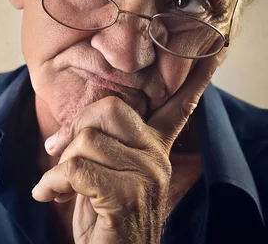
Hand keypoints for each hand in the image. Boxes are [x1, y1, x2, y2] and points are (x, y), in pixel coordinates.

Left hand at [31, 51, 224, 242]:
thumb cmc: (102, 219)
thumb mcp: (104, 175)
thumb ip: (102, 146)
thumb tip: (73, 128)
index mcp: (154, 148)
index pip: (178, 105)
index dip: (195, 78)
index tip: (217, 48)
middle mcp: (156, 158)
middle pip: (109, 108)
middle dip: (73, 128)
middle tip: (57, 152)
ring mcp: (146, 177)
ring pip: (87, 140)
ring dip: (58, 165)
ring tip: (56, 185)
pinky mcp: (127, 197)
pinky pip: (76, 168)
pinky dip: (52, 182)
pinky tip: (49, 196)